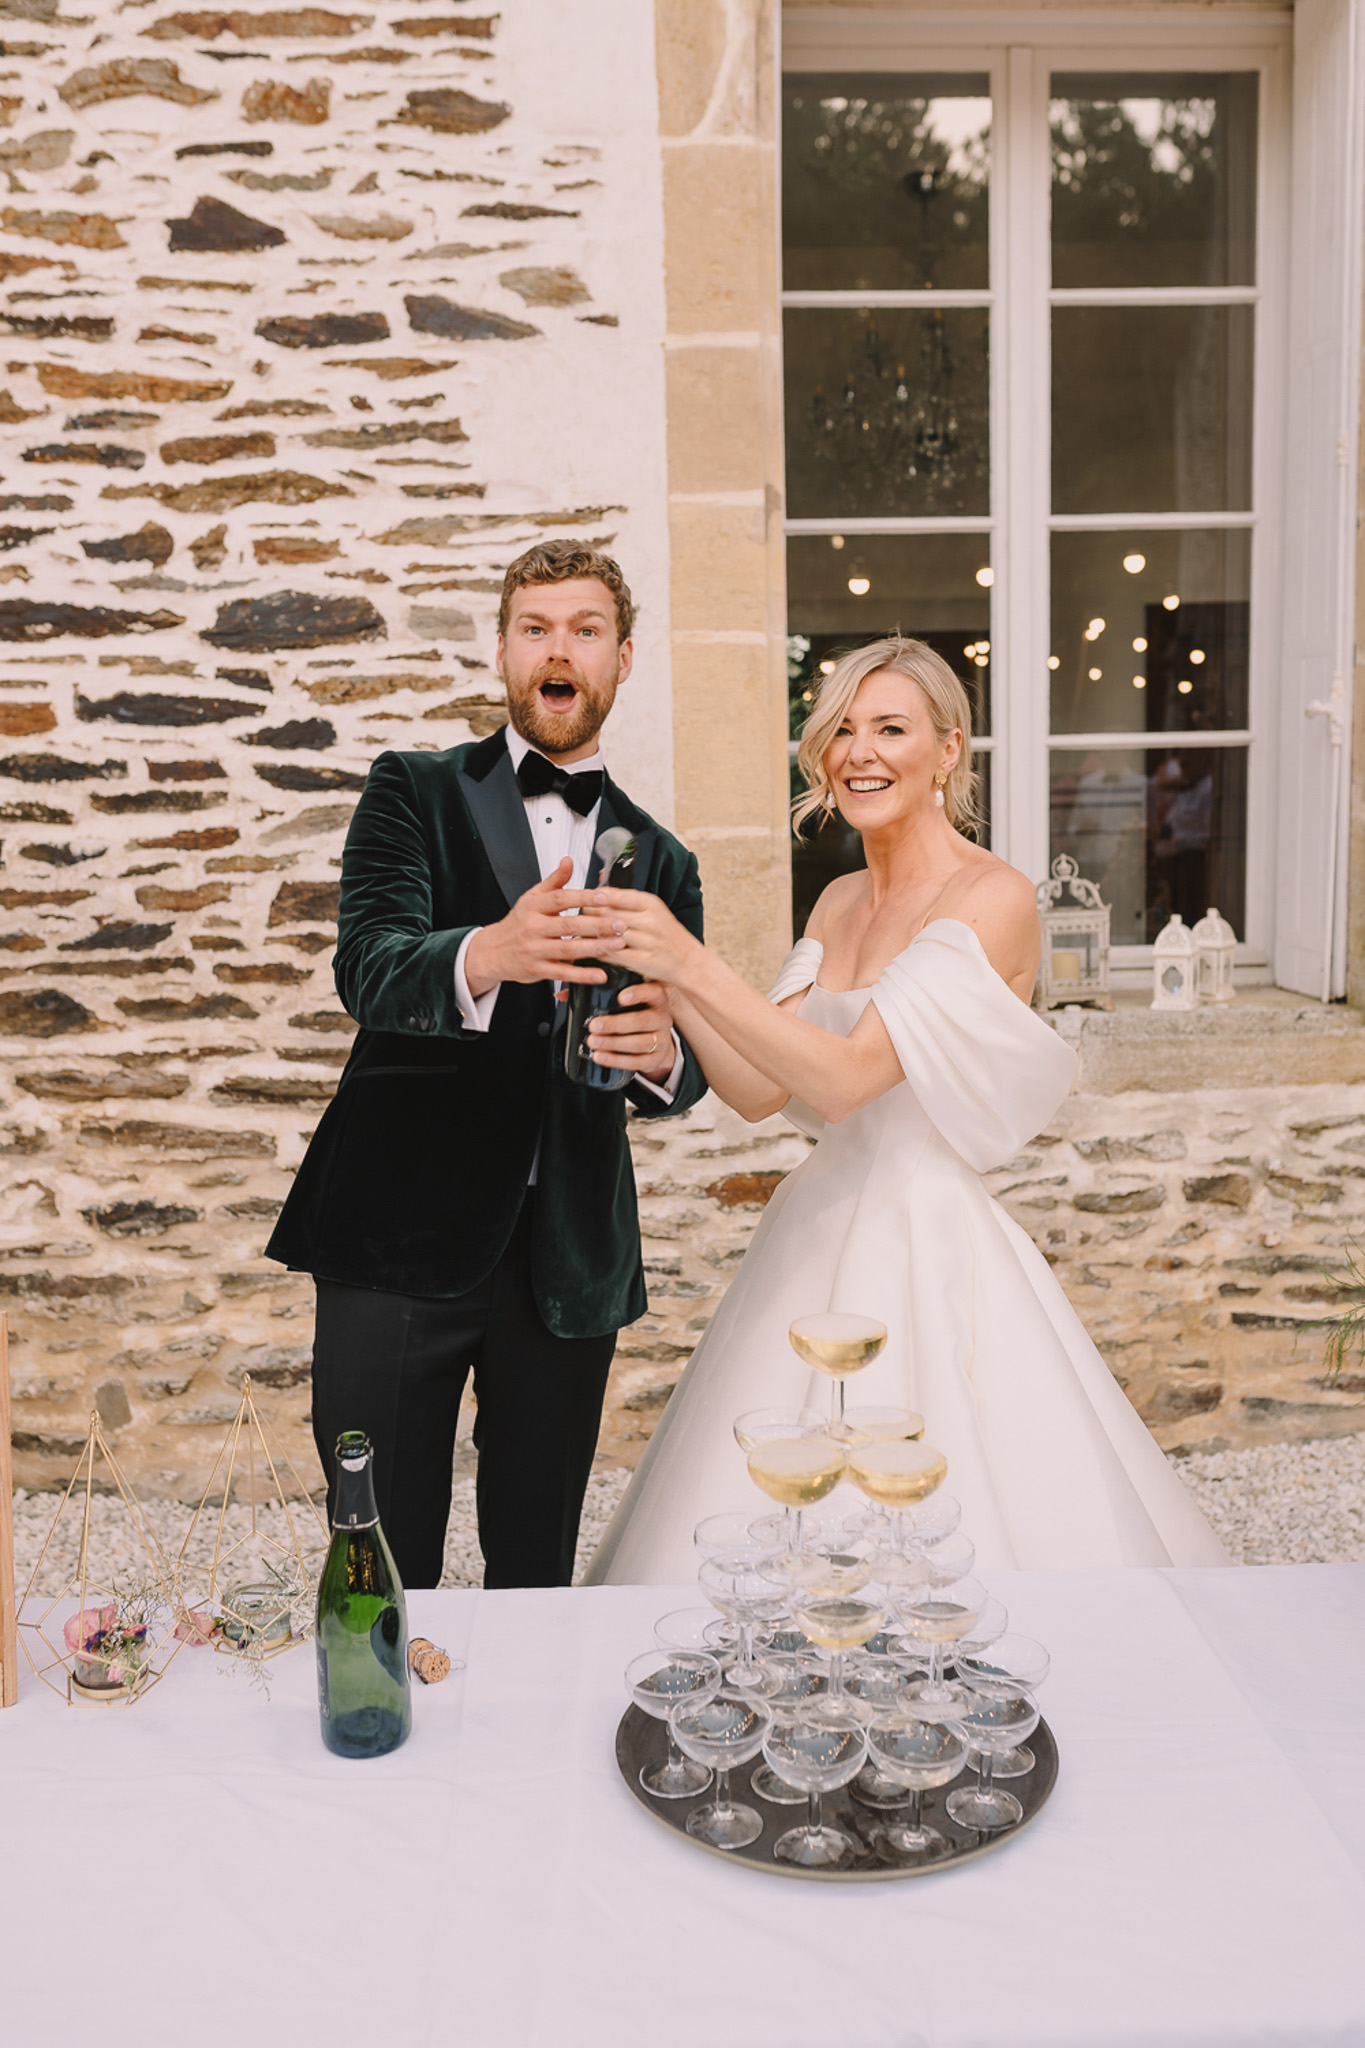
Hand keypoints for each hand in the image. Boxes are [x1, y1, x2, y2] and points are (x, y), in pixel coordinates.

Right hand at [464, 858, 623, 992]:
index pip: (560, 899)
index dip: (583, 898)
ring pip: (568, 949)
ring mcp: (535, 950)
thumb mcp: (531, 898)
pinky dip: (582, 975)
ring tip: (617, 944)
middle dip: (597, 925)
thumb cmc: (518, 924)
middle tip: (620, 924)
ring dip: (595, 948)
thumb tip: (568, 861)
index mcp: (533, 907)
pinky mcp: (537, 970)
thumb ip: (554, 881)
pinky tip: (600, 974)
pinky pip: (562, 973)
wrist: (492, 952)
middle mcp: (533, 928)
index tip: (604, 897)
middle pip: (568, 925)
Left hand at [560, 885, 699, 985]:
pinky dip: (597, 952)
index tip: (578, 899)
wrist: (689, 962)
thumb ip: (626, 898)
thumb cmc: (667, 935)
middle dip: (586, 916)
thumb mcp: (652, 909)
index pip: (613, 895)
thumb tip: (598, 880)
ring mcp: (647, 941)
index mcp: (650, 903)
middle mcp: (650, 920)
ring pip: (608, 934)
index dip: (592, 898)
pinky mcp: (643, 961)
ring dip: (588, 934)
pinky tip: (585, 951)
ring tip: (572, 933)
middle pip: (607, 914)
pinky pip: (612, 954)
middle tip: (569, 917)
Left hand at [582, 982, 676, 1082]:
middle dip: (616, 1024)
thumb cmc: (635, 1014)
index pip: (652, 992)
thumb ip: (596, 993)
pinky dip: (616, 1060)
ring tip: (592, 1042)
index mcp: (655, 999)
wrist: (658, 1042)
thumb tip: (562, 995)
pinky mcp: (656, 1059)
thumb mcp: (624, 1001)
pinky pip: (637, 1062)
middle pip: (642, 1021)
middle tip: (594, 1026)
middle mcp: (662, 1018)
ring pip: (640, 1043)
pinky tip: (600, 1057)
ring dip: (614, 1043)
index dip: (638, 994)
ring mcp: (662, 1040)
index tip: (620, 997)